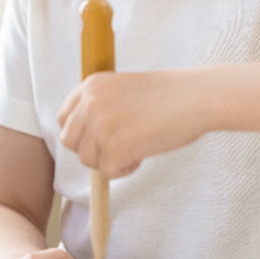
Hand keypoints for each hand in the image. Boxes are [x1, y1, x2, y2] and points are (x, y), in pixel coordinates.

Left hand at [57, 70, 211, 177]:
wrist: (196, 97)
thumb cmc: (167, 95)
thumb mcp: (122, 89)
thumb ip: (99, 106)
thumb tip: (84, 136)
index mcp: (90, 86)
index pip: (64, 118)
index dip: (80, 133)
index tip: (99, 137)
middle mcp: (90, 104)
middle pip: (70, 142)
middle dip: (92, 149)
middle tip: (118, 146)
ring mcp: (100, 126)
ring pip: (87, 159)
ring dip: (109, 160)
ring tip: (135, 148)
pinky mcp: (115, 148)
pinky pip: (107, 172)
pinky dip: (124, 169)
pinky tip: (142, 156)